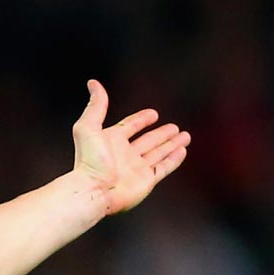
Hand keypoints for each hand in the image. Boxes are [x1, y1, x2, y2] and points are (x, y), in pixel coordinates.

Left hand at [71, 80, 190, 216]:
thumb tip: (93, 84)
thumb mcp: (88, 126)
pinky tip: (182, 151)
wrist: (94, 190)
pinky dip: (174, 159)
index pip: (130, 126)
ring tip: (185, 136)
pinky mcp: (146, 181)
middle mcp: (125, 154)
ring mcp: (137, 169)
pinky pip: (164, 168)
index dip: (141, 119)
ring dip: (172, 144)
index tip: (154, 114)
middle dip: (162, 134)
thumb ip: (96, 106)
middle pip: (148, 141)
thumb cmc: (89, 160)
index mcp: (112, 140)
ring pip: (159, 153)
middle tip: (175, 127)